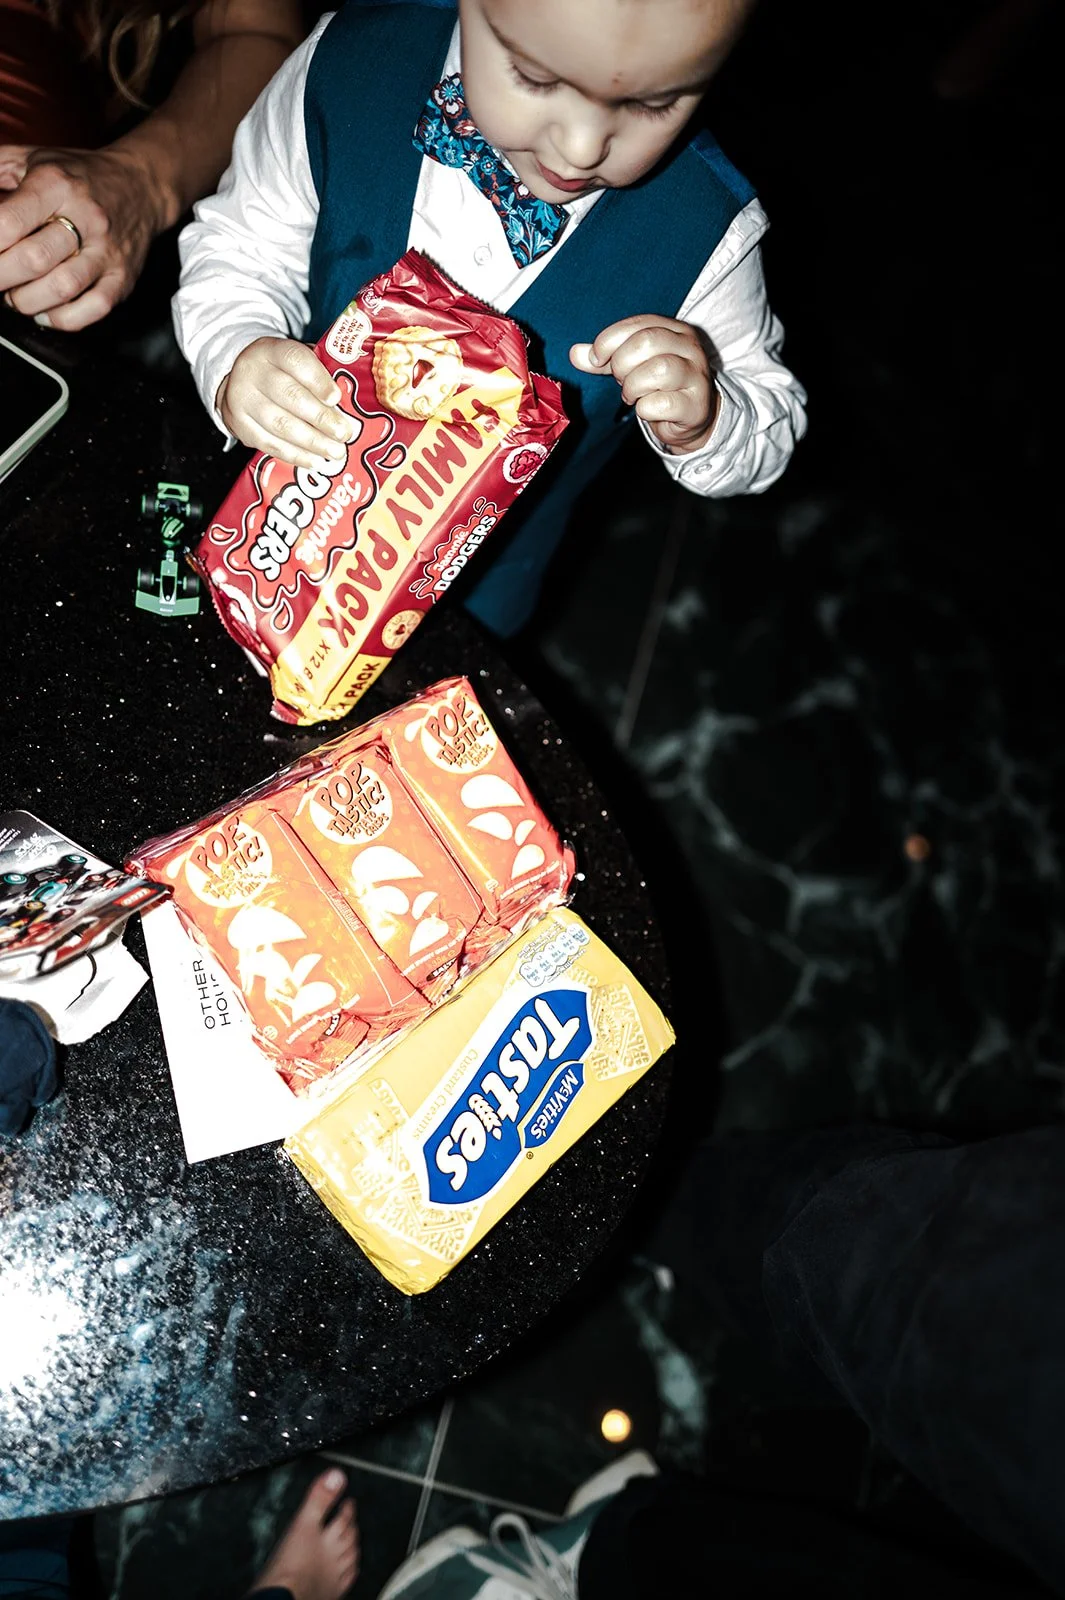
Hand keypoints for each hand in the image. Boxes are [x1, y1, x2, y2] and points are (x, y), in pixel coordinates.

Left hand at [0, 144, 164, 329]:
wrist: (141, 185)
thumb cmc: (80, 177)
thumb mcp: (31, 159)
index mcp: (56, 184)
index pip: (9, 222)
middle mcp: (85, 217)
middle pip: (33, 259)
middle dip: (1, 277)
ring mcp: (107, 252)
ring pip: (61, 289)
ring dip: (27, 301)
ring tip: (16, 295)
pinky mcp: (123, 278)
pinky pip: (93, 309)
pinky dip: (62, 319)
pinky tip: (46, 311)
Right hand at [218, 338, 356, 469]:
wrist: (240, 381)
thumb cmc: (282, 372)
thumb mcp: (297, 362)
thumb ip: (321, 375)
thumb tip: (353, 403)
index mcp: (271, 350)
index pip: (295, 360)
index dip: (317, 380)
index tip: (336, 398)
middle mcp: (252, 372)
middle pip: (288, 395)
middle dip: (320, 418)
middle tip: (344, 433)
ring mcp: (241, 399)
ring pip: (279, 423)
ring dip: (311, 441)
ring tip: (335, 452)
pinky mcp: (239, 425)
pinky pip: (269, 443)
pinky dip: (295, 455)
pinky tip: (315, 462)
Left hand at [570, 314, 719, 453]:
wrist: (692, 418)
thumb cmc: (660, 386)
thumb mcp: (632, 366)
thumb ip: (606, 359)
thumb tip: (574, 353)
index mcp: (674, 330)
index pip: (638, 323)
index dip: (609, 340)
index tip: (596, 359)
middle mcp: (690, 347)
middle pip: (647, 342)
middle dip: (622, 364)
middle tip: (621, 380)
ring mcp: (696, 376)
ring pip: (658, 370)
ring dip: (634, 386)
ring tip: (632, 395)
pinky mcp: (696, 405)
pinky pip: (662, 404)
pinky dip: (645, 409)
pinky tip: (647, 410)